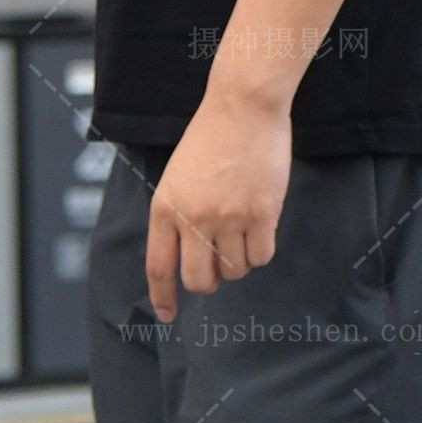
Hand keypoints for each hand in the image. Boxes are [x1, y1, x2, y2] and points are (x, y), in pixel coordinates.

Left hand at [146, 89, 291, 320]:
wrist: (242, 108)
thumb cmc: (210, 138)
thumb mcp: (178, 177)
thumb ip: (179, 214)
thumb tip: (193, 254)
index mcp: (165, 208)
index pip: (159, 266)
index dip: (163, 296)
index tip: (167, 314)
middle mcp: (193, 218)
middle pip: (199, 280)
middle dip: (210, 283)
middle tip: (218, 271)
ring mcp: (228, 218)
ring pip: (235, 270)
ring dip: (240, 262)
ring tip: (242, 234)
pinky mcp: (261, 214)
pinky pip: (262, 256)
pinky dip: (261, 251)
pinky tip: (260, 230)